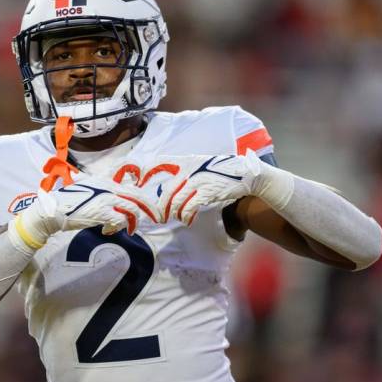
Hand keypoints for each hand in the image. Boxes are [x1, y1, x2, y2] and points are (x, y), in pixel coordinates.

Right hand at [14, 177, 160, 248]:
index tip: (149, 202)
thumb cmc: (69, 201)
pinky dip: (116, 228)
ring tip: (128, 229)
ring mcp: (105, 199)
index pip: (131, 182)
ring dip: (133, 222)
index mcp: (105, 180)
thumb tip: (117, 195)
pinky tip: (107, 231)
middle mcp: (108, 187)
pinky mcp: (101, 212)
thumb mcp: (87, 188)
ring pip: (132, 209)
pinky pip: (120, 220)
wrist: (54, 209)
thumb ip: (102, 189)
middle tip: (156, 218)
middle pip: (138, 196)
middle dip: (150, 208)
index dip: (143, 192)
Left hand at [158, 151, 288, 224]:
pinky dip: (186, 215)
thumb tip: (168, 187)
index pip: (160, 162)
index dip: (145, 170)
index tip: (135, 182)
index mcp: (187, 161)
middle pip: (166, 189)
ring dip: (173, 213)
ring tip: (175, 218)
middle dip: (160, 206)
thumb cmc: (221, 172)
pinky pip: (190, 206)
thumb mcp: (201, 166)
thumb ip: (185, 173)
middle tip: (158, 217)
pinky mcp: (208, 191)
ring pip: (176, 200)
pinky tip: (187, 220)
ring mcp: (198, 180)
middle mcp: (190, 169)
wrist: (246, 173)